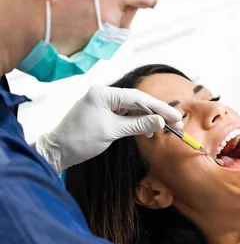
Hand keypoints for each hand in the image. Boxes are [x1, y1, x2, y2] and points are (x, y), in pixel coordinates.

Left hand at [36, 86, 182, 172]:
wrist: (58, 151)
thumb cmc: (80, 140)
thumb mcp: (111, 132)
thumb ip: (137, 125)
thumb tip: (160, 122)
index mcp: (104, 93)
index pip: (138, 98)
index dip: (159, 108)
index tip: (176, 117)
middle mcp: (104, 94)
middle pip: (138, 101)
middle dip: (158, 112)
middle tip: (177, 123)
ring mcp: (104, 103)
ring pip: (134, 108)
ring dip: (150, 119)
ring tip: (166, 128)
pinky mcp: (104, 113)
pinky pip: (126, 115)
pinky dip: (138, 123)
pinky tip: (148, 132)